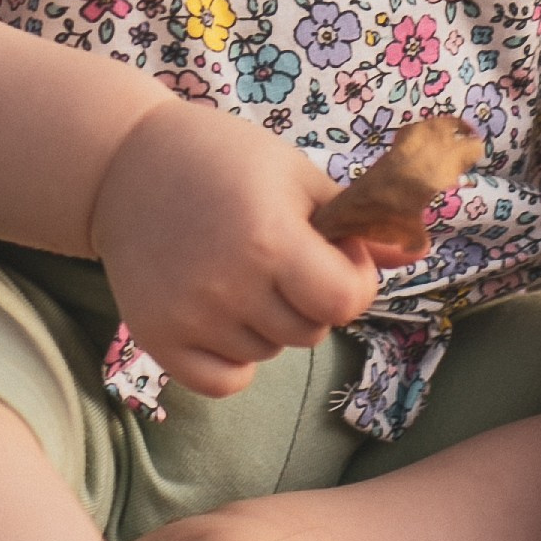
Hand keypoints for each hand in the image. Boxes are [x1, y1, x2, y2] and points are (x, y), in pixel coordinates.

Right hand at [90, 100, 378, 397]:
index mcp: (268, 237)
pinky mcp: (157, 337)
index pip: (345, 301)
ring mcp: (188, 316)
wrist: (123, 164)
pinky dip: (235, 358)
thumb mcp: (296, 175)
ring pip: (270, 351)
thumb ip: (358, 220)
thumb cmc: (223, 159)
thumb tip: (417, 254)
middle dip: (309, 298)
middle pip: (310, 331)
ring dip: (269, 321)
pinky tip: (222, 312)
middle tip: (277, 254)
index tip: (330, 251)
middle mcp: (226, 284)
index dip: (351, 278)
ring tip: (238, 269)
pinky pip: (226, 381)